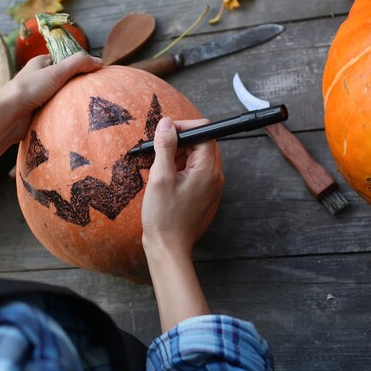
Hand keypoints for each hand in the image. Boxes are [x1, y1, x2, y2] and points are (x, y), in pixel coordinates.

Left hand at [0, 52, 102, 142]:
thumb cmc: (29, 89)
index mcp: (40, 64)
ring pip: (60, 96)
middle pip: (64, 79)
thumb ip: (78, 64)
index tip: (95, 72)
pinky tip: (74, 115)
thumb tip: (99, 61)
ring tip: (86, 103)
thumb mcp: (56, 72)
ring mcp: (38, 96)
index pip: (64, 60)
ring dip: (70, 100)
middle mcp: (38, 78)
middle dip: (76, 84)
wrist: (9, 116)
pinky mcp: (38, 112)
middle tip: (92, 89)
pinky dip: (63, 112)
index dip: (79, 64)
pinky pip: (55, 110)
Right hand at [141, 117, 223, 259]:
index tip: (164, 133)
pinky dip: (177, 169)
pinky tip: (163, 181)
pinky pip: (193, 171)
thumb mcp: (160, 177)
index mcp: (207, 170)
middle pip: (200, 144)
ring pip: (195, 157)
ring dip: (176, 156)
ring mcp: (210, 186)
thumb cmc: (164, 216)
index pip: (204, 132)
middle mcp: (214, 176)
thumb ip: (165, 147)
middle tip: (156, 153)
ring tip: (158, 171)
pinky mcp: (202, 194)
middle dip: (178, 143)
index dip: (183, 127)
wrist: (168, 247)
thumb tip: (167, 123)